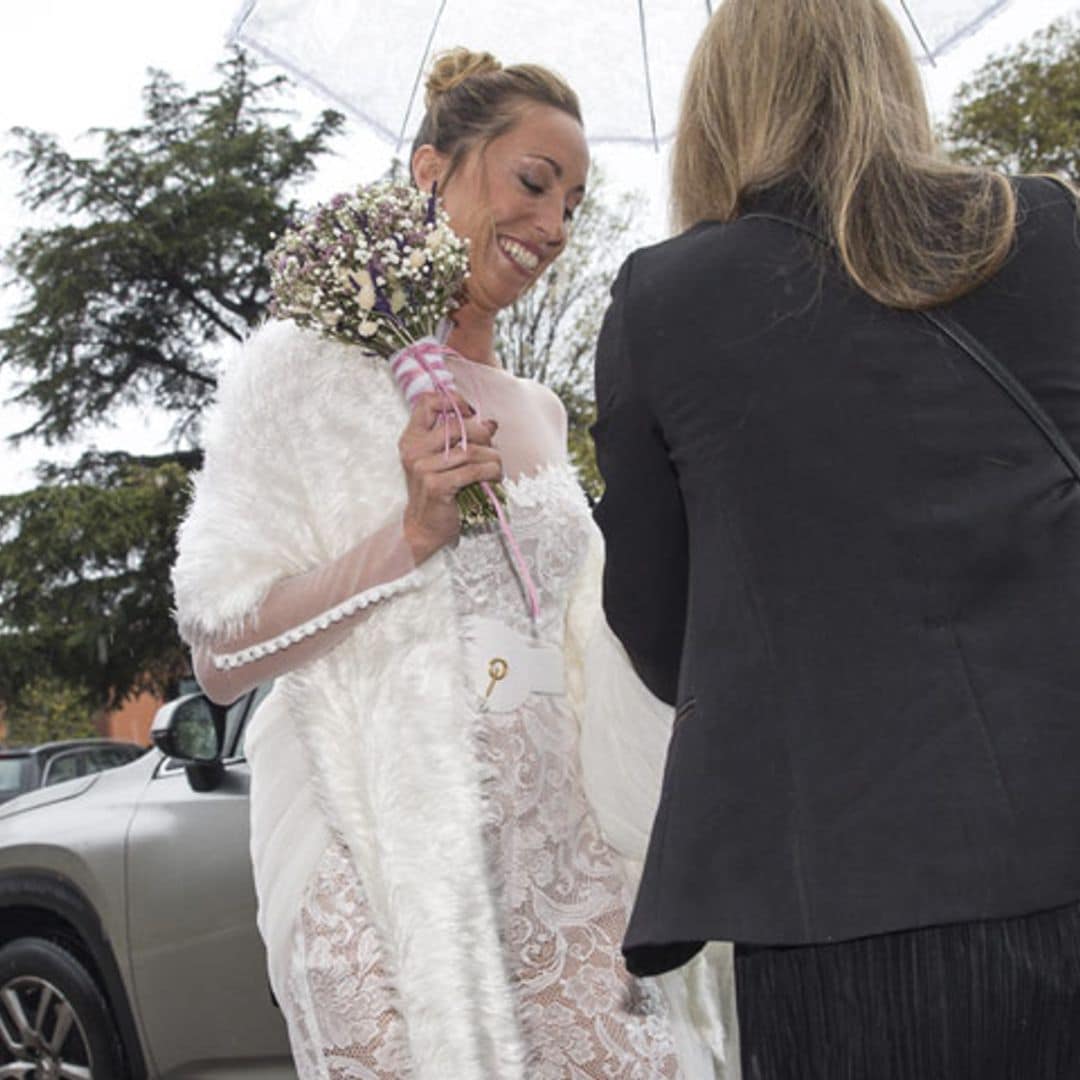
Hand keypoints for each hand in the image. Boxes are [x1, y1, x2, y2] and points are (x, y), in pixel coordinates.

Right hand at [399, 392, 501, 563]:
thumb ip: (462, 438)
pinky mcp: (436, 485)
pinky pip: (473, 471)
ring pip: (470, 450)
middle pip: (456, 425)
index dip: (453, 401)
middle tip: (491, 447)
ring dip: (492, 457)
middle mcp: (414, 450)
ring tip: (497, 467)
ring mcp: (423, 468)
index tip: (470, 413)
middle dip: (482, 434)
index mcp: (412, 438)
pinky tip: (494, 478)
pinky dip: (490, 472)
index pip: (427, 403)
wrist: (424, 528)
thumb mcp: (446, 460)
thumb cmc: (438, 492)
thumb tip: (490, 422)